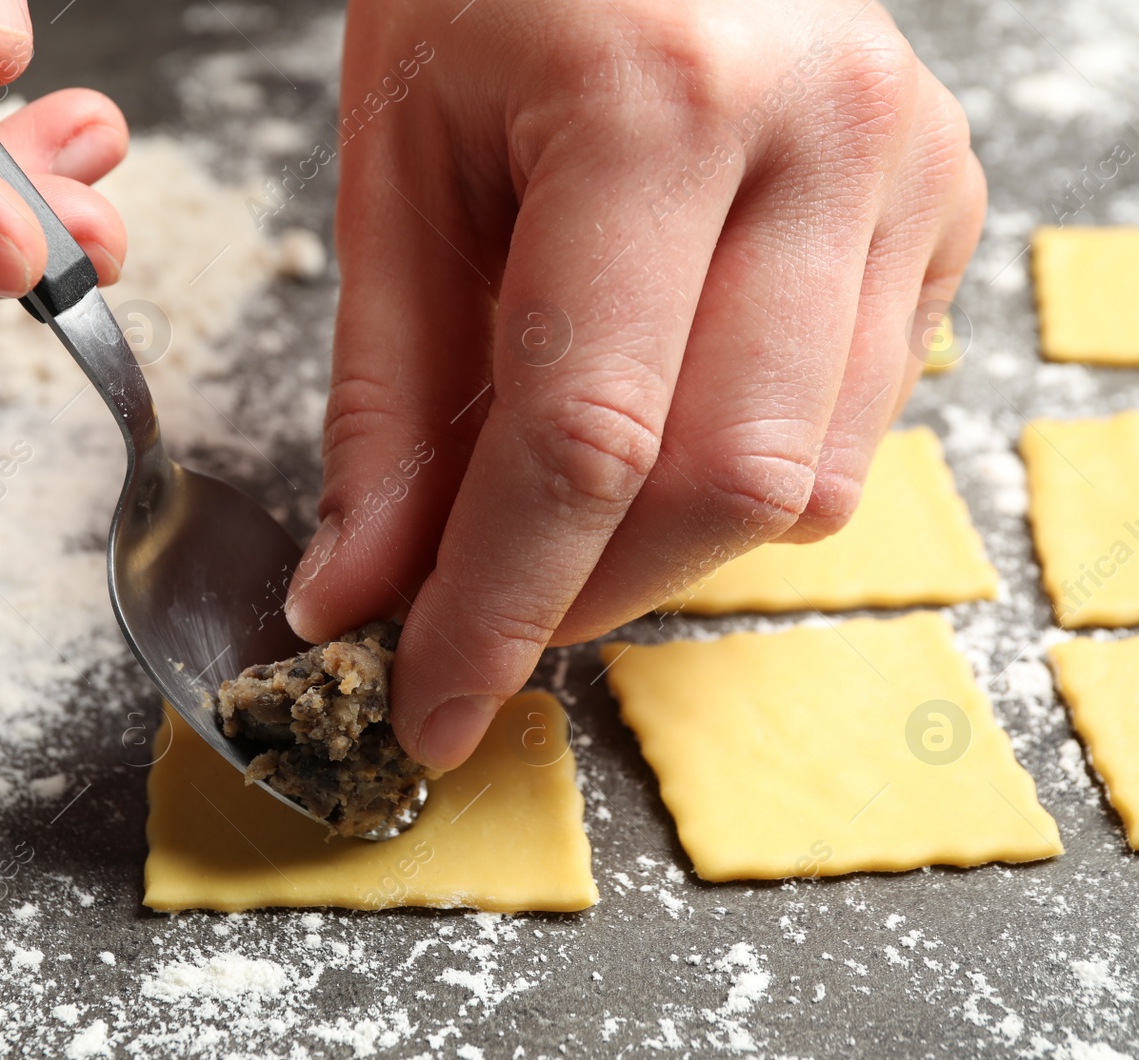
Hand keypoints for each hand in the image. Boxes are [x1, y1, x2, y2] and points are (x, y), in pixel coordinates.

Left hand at [284, 0, 984, 769]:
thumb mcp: (396, 171)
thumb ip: (387, 401)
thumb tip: (362, 593)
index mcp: (655, 106)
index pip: (585, 438)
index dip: (497, 607)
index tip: (430, 707)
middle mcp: (821, 140)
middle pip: (721, 487)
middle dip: (584, 593)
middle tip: (476, 609)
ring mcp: (907, 175)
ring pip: (804, 482)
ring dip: (658, 546)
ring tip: (558, 500)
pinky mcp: (943, 208)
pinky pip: (852, 425)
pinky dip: (730, 473)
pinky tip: (661, 413)